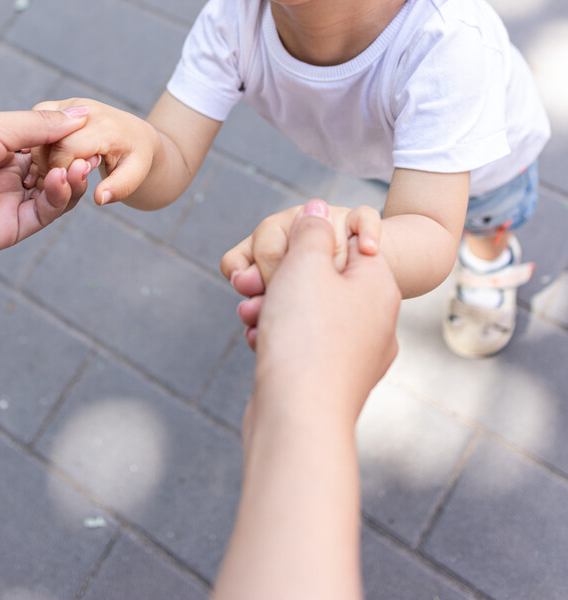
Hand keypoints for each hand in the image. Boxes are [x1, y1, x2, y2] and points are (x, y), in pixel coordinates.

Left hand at [0, 108, 89, 271]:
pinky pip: (43, 215)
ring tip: (78, 166)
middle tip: (90, 150)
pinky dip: (60, 198)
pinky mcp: (5, 230)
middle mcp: (1, 174)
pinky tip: (63, 180)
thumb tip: (80, 113)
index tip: (89, 127)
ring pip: (53, 194)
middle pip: (53, 168)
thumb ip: (39, 125)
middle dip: (74, 158)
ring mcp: (4, 203)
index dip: (66, 136)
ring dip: (71, 179)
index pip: (43, 140)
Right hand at [28, 98, 159, 204]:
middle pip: (50, 138)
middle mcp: (87, 110)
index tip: (60, 188)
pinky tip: (42, 160)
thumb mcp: (136, 175)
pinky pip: (37, 119)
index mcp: (106, 127)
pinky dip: (35, 140)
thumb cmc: (136, 157)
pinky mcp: (62, 104)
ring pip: (39, 127)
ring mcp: (73, 104)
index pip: (67, 149)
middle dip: (45, 164)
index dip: (59, 172)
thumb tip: (100, 198)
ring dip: (37, 153)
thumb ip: (120, 187)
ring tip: (48, 173)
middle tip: (50, 183)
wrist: (136, 135)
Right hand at [252, 201, 399, 423]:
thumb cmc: (305, 337)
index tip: (281, 253)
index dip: (306, 239)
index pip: (347, 238)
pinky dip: (279, 338)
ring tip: (250, 314)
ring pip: (309, 311)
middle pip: (324, 276)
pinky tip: (257, 342)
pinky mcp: (335, 380)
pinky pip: (305, 344)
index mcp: (380, 285)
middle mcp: (377, 319)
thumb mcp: (305, 265)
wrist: (299, 422)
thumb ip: (311, 230)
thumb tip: (318, 208)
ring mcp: (359, 353)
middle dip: (282, 277)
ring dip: (274, 306)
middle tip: (252, 285)